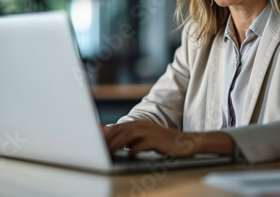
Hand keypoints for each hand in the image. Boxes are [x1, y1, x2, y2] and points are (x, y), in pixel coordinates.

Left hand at [103, 120, 234, 157]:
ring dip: (117, 146)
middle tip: (99, 151)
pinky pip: (140, 145)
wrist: (184, 143)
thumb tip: (113, 140)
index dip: (105, 134)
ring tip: (109, 154)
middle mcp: (143, 125)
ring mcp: (150, 132)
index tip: (94, 141)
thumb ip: (130, 138)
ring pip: (128, 137)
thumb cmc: (162, 142)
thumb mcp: (145, 138)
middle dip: (108, 141)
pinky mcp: (156, 140)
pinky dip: (133, 151)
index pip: (117, 127)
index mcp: (139, 123)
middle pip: (120, 131)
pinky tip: (129, 156)